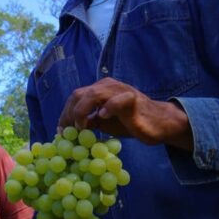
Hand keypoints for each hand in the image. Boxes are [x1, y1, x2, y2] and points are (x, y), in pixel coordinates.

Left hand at [58, 77, 191, 149]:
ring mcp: (120, 90)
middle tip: (68, 132)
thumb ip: (88, 121)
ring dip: (82, 112)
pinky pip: (117, 100)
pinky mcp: (132, 99)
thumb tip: (67, 130)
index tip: (60, 131)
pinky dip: (107, 108)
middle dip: (69, 114)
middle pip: (79, 94)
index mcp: (99, 89)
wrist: (157, 124)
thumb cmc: (130, 122)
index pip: (74, 98)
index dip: (64, 113)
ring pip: (93, 94)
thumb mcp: (103, 122)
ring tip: (82, 127)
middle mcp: (107, 86)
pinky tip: (102, 117)